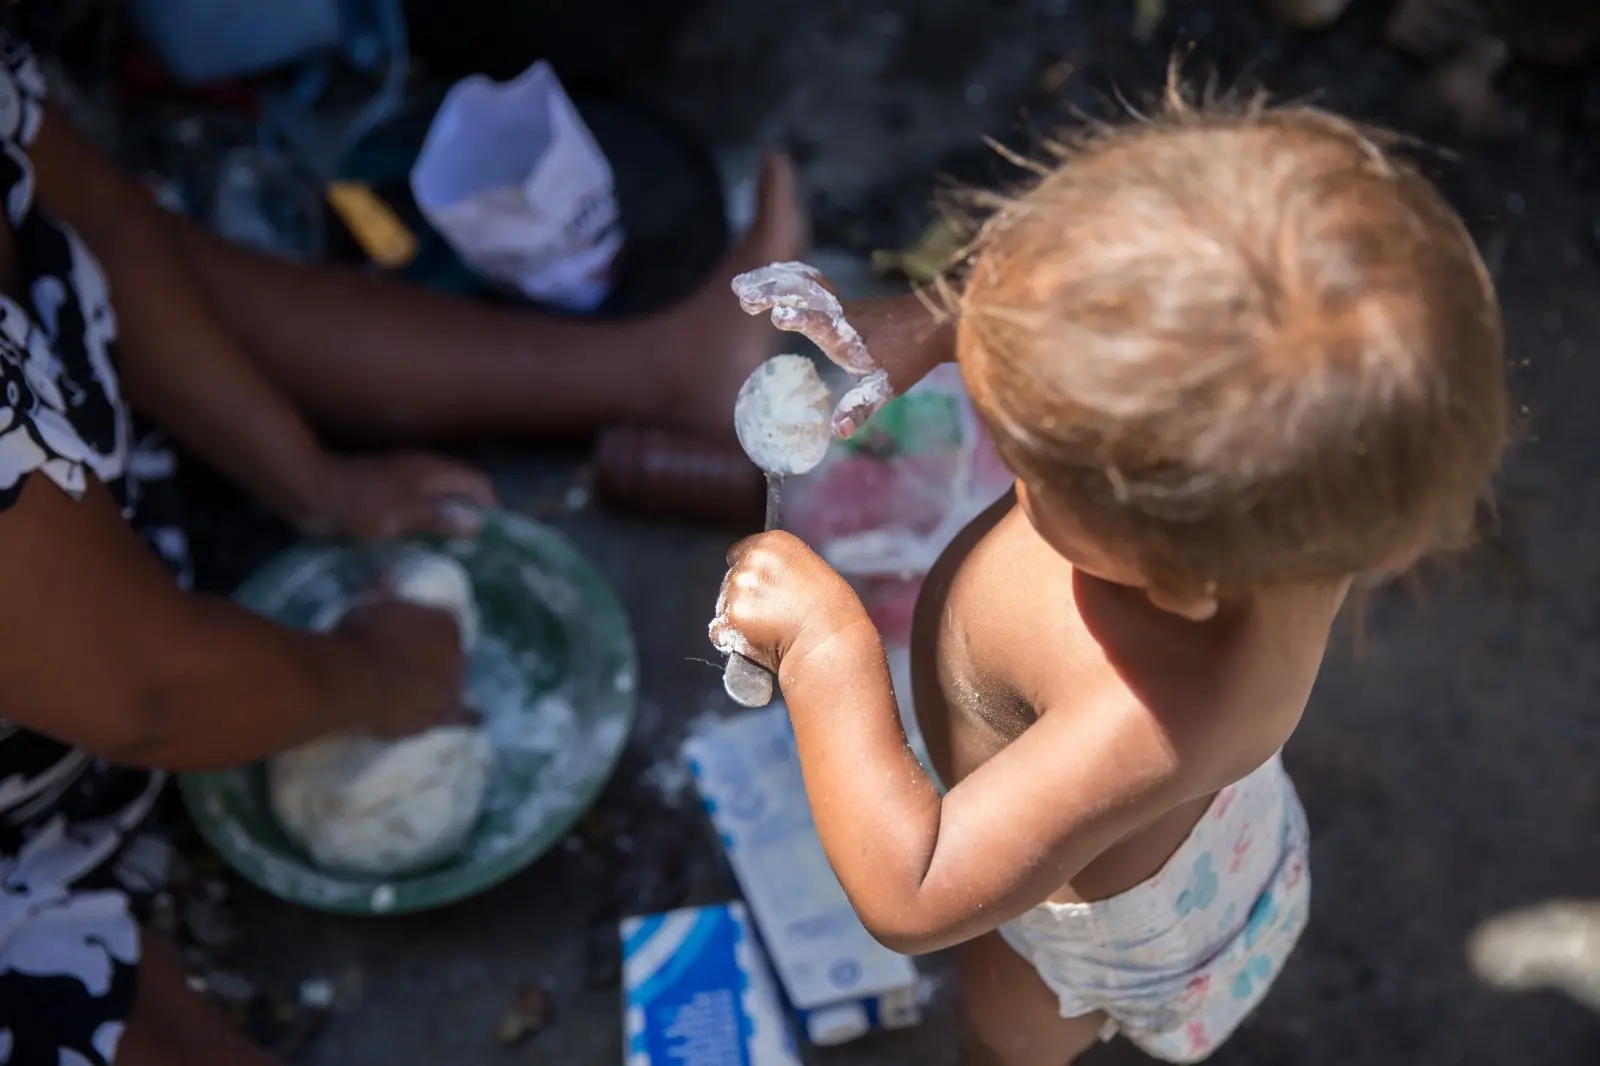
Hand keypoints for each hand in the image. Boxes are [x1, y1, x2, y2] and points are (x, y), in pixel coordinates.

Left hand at [298, 452, 497, 539]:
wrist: (308, 492)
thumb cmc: (358, 501)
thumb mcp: (402, 513)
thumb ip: (440, 517)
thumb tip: (477, 523)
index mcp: (433, 471)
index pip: (478, 484)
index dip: (492, 509)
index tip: (495, 540)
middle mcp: (424, 475)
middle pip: (461, 495)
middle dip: (472, 520)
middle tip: (479, 554)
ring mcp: (405, 487)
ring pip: (439, 505)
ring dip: (448, 527)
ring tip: (455, 559)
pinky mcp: (387, 501)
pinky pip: (417, 515)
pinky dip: (426, 530)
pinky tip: (423, 554)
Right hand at [333, 598, 470, 737]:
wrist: (354, 678)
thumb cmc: (358, 634)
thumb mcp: (369, 603)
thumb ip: (382, 588)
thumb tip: (386, 573)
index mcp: (445, 621)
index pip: (443, 625)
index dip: (425, 634)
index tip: (407, 639)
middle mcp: (457, 651)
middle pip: (449, 656)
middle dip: (431, 660)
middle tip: (404, 668)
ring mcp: (452, 684)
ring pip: (453, 684)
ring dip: (440, 686)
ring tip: (420, 692)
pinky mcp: (443, 714)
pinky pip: (464, 716)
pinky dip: (469, 717)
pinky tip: (476, 719)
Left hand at [709, 530, 872, 678]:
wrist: (829, 641)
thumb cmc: (831, 610)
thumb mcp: (810, 568)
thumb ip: (778, 567)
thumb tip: (758, 578)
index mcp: (772, 544)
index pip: (740, 552)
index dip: (748, 572)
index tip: (758, 587)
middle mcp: (751, 561)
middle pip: (731, 579)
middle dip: (744, 596)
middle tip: (771, 613)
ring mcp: (738, 590)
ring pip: (724, 605)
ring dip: (738, 618)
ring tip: (769, 629)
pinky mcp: (731, 618)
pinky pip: (719, 631)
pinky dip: (732, 639)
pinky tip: (757, 641)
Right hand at [731, 262, 893, 439]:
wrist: (933, 321)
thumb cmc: (909, 356)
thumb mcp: (886, 387)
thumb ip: (860, 408)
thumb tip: (838, 432)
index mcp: (847, 336)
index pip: (820, 322)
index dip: (801, 317)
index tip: (779, 316)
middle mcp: (840, 314)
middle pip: (804, 293)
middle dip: (772, 292)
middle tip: (740, 294)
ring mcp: (839, 303)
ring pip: (802, 282)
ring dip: (771, 281)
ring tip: (740, 286)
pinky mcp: (839, 300)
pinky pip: (808, 281)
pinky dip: (785, 276)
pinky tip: (768, 276)